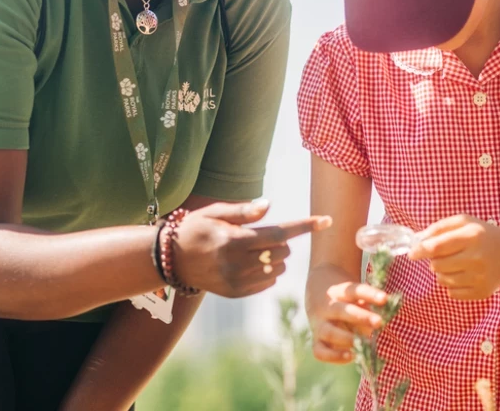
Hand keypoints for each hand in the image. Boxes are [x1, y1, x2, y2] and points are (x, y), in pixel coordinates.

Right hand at [173, 200, 330, 297]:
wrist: (172, 260)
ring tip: (255, 250)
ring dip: (277, 258)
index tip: (327, 220)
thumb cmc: (195, 229)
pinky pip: (267, 283)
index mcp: (233, 240)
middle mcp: (236, 263)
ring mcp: (236, 281)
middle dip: (283, 242)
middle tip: (265, 235)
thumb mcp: (215, 212)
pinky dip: (268, 272)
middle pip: (282, 252)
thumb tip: (269, 206)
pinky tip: (251, 264)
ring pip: (278, 270)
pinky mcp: (235, 293)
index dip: (305, 226)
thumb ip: (243, 211)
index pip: (279, 233)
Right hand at [310, 281, 387, 363]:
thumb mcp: (357, 298)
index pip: (355, 291)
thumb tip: (379, 323)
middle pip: (342, 311)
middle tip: (379, 322)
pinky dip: (334, 356)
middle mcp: (327, 308)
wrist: (320, 302)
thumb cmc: (348, 303)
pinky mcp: (316, 341)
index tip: (384, 298)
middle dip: (361, 317)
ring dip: (348, 339)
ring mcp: (319, 325)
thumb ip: (368, 308)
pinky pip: (320, 351)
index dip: (370, 294)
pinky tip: (351, 356)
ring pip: (329, 332)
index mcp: (340, 293)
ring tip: (367, 343)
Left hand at [408, 215, 499, 300]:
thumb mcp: (464, 222)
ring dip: (443, 273)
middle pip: (437, 266)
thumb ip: (439, 228)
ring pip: (443, 280)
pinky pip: (452, 293)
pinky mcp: (482, 292)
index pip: (437, 247)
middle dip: (435, 261)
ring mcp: (481, 277)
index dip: (420, 250)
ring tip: (455, 264)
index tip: (413, 253)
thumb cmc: (482, 234)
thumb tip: (417, 241)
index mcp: (472, 236)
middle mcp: (478, 258)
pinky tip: (463, 275)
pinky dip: (452, 285)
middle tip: (444, 256)